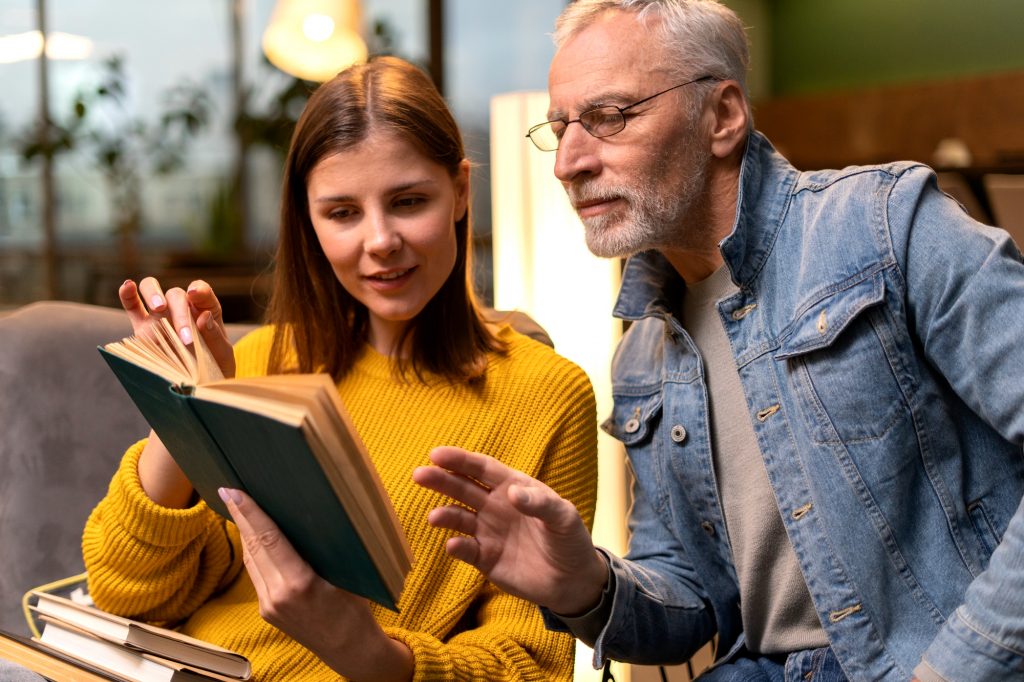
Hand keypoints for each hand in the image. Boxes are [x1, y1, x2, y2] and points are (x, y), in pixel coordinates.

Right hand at [119, 276, 234, 378]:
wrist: (200, 383)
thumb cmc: (216, 365)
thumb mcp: (222, 353)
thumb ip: (214, 335)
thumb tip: (203, 316)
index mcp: (205, 309)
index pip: (201, 291)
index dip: (199, 289)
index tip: (195, 293)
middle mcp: (181, 308)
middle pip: (175, 295)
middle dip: (180, 312)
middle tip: (185, 336)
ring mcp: (160, 316)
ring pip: (151, 290)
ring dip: (153, 294)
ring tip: (158, 307)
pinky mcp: (143, 328)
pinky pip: (132, 307)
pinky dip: (127, 295)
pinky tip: (127, 286)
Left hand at [217, 488, 413, 681]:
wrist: (350, 649)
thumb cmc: (356, 610)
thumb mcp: (347, 574)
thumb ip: (325, 548)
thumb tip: (308, 515)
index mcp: (299, 583)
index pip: (268, 539)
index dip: (250, 513)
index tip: (234, 491)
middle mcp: (277, 595)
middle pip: (253, 546)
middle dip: (239, 517)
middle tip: (228, 490)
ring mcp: (268, 605)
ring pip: (250, 560)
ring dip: (244, 533)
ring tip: (238, 507)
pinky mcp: (266, 610)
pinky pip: (256, 574)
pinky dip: (254, 551)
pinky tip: (254, 537)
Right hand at [413, 446, 607, 614]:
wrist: (573, 581)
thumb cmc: (570, 540)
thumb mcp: (564, 517)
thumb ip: (540, 503)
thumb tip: (513, 493)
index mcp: (513, 487)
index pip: (482, 469)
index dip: (460, 460)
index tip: (437, 454)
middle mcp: (495, 506)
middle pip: (463, 488)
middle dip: (441, 480)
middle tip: (419, 474)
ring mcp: (488, 532)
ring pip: (459, 517)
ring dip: (445, 515)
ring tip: (434, 518)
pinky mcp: (485, 558)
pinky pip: (466, 550)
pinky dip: (457, 547)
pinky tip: (453, 545)